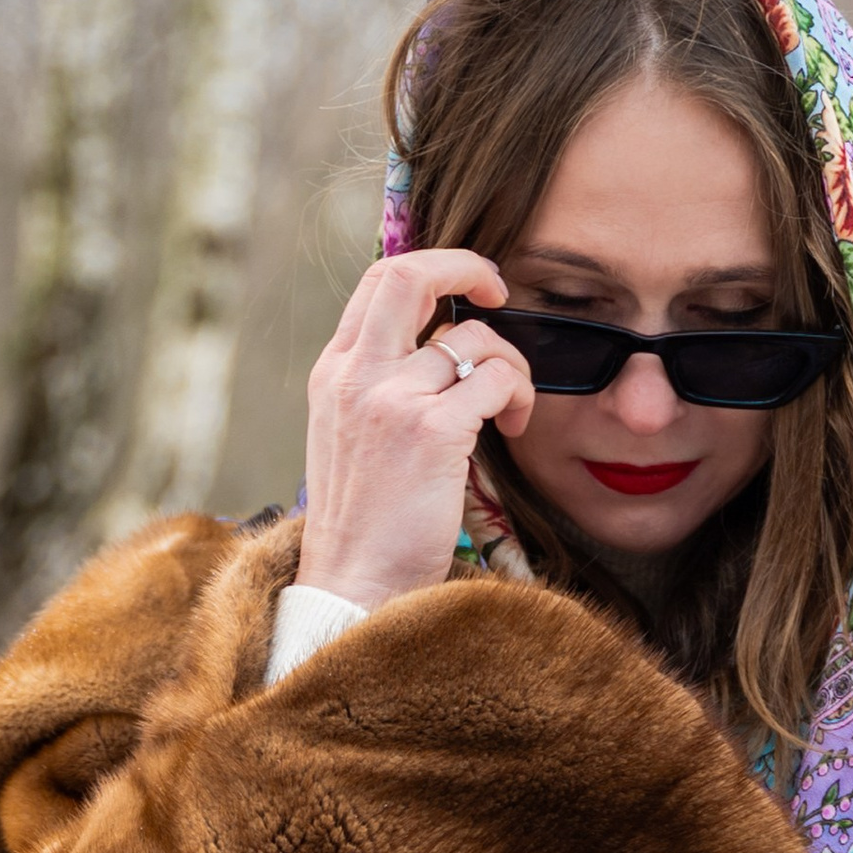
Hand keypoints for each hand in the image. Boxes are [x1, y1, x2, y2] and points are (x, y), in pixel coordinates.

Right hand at [297, 248, 537, 613]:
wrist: (353, 586)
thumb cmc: (365, 524)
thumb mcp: (350, 437)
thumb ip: (378, 387)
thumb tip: (437, 346)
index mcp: (334, 372)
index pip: (379, 280)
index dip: (435, 266)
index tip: (472, 290)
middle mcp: (355, 376)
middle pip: (410, 273)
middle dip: (467, 267)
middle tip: (501, 294)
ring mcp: (391, 400)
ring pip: (473, 338)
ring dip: (510, 364)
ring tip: (510, 409)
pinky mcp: (431, 432)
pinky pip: (496, 379)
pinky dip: (518, 395)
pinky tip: (513, 426)